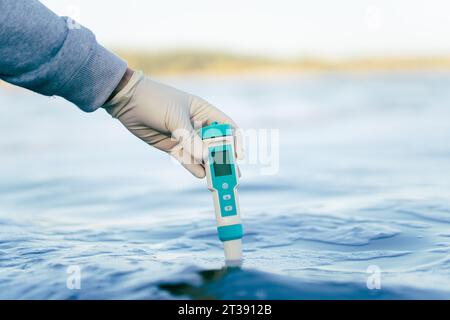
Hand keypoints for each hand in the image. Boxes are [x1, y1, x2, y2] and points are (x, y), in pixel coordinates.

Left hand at [103, 70, 243, 177]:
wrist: (127, 101)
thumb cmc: (155, 100)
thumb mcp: (174, 118)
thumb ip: (191, 139)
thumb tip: (206, 158)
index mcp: (204, 111)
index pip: (227, 127)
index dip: (235, 141)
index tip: (239, 155)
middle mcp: (198, 125)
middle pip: (216, 144)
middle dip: (224, 159)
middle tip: (232, 175)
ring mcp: (185, 137)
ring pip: (203, 154)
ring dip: (211, 167)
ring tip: (219, 181)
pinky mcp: (173, 147)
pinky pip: (188, 160)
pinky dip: (195, 168)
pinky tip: (203, 176)